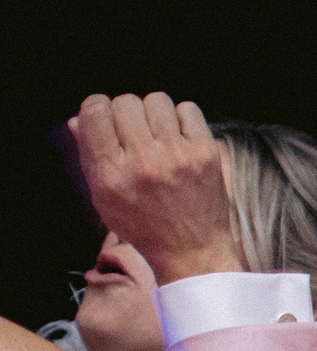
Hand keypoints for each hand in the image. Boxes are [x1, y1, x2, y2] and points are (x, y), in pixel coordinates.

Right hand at [67, 93, 240, 283]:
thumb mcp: (104, 197)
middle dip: (125, 112)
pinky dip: (182, 117)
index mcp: (111, 173)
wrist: (192, 250)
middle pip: (125, 102)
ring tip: (157, 133)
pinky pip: (188, 109)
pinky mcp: (205, 154)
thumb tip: (78, 118)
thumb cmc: (143, 224)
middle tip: (134, 131)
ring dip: (153, 112)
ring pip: (156, 100)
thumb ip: (88, 156)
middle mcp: (142, 162)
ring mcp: (176, 156)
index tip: (105, 117)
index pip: (95, 112)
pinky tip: (179, 137)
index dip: (97, 108)